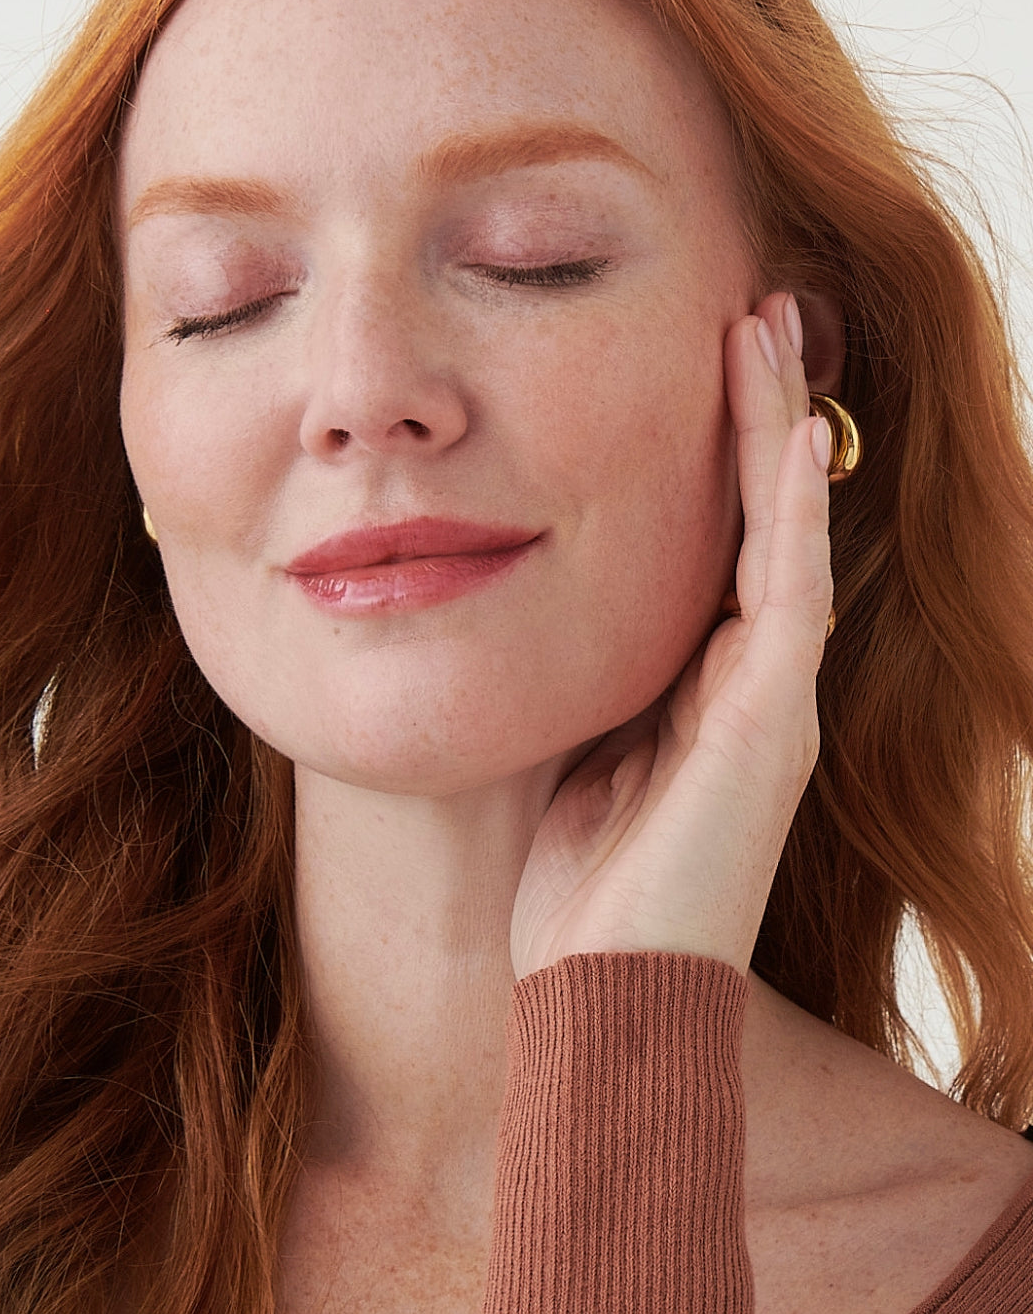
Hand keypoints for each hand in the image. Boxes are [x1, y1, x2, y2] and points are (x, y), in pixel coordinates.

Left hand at [509, 292, 831, 980]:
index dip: (715, 450)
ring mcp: (769, 703)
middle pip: (763, 519)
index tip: (698, 359)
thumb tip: (523, 598)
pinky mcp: (769, 729)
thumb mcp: (565, 749)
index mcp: (697, 686)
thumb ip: (574, 675)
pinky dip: (790, 517)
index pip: (716, 541)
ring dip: (776, 433)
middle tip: (749, 313)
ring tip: (764, 332)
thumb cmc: (573, 889)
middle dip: (756, 415)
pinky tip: (787, 436)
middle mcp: (749, 683)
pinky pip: (789, 599)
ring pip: (786, 537)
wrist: (602, 1000)